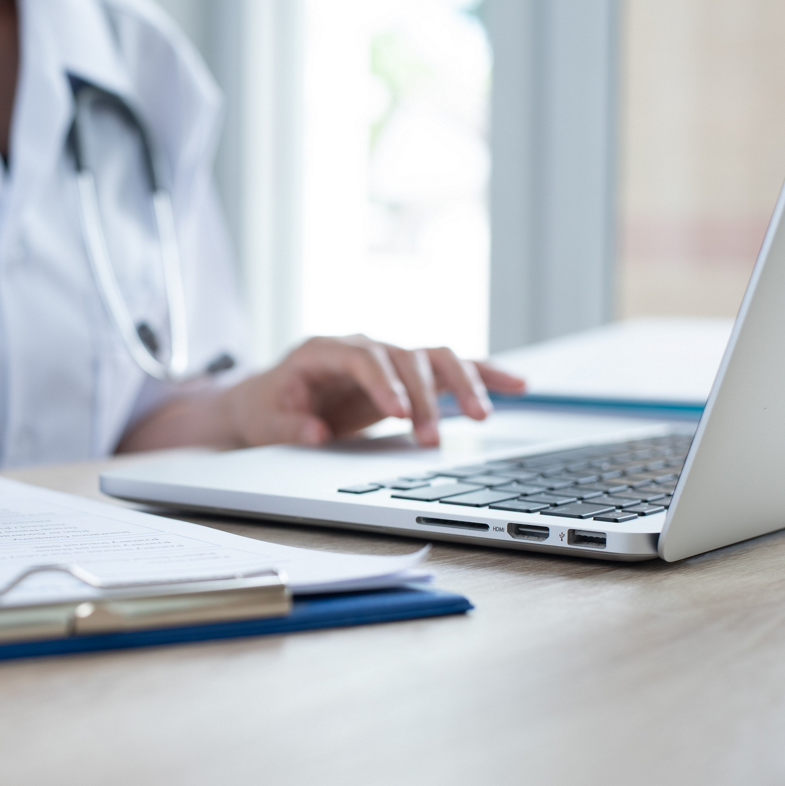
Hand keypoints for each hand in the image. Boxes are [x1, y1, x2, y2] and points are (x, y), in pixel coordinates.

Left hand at [219, 335, 524, 447]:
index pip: (361, 356)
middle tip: (430, 438)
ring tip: (482, 416)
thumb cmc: (269, 407)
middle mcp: (364, 347)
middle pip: (405, 359)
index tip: (398, 412)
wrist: (273, 398)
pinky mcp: (409, 376)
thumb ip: (289, 427)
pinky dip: (484, 376)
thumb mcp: (265, 422)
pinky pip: (451, 370)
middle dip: (422, 398)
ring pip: (435, 359)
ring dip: (461, 385)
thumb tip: (316, 432)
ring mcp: (390, 359)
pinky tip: (519, 386)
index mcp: (324, 350)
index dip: (382, 382)